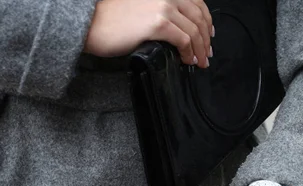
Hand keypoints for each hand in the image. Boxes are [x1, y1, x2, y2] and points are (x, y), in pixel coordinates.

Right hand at [84, 0, 212, 66]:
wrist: (93, 24)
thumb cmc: (114, 20)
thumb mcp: (145, 7)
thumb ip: (165, 11)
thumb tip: (186, 28)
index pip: (197, 3)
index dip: (207, 21)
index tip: (210, 36)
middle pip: (199, 18)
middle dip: (206, 39)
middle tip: (206, 55)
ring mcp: (163, 7)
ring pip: (194, 31)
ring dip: (200, 50)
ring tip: (199, 62)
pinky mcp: (158, 23)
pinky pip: (184, 40)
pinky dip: (189, 53)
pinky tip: (187, 60)